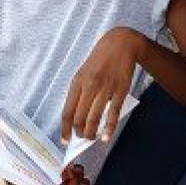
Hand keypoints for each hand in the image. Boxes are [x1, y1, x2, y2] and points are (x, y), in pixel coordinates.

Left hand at [60, 27, 144, 142]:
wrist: (120, 44)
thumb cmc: (100, 59)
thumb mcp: (83, 72)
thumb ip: (79, 91)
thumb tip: (75, 114)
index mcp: (77, 82)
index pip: (67, 111)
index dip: (65, 129)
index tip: (65, 140)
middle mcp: (89, 86)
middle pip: (79, 117)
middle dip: (79, 132)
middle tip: (82, 137)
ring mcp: (105, 89)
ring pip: (94, 118)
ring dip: (91, 132)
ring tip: (91, 137)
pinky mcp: (120, 91)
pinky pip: (113, 113)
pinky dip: (109, 128)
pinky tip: (106, 137)